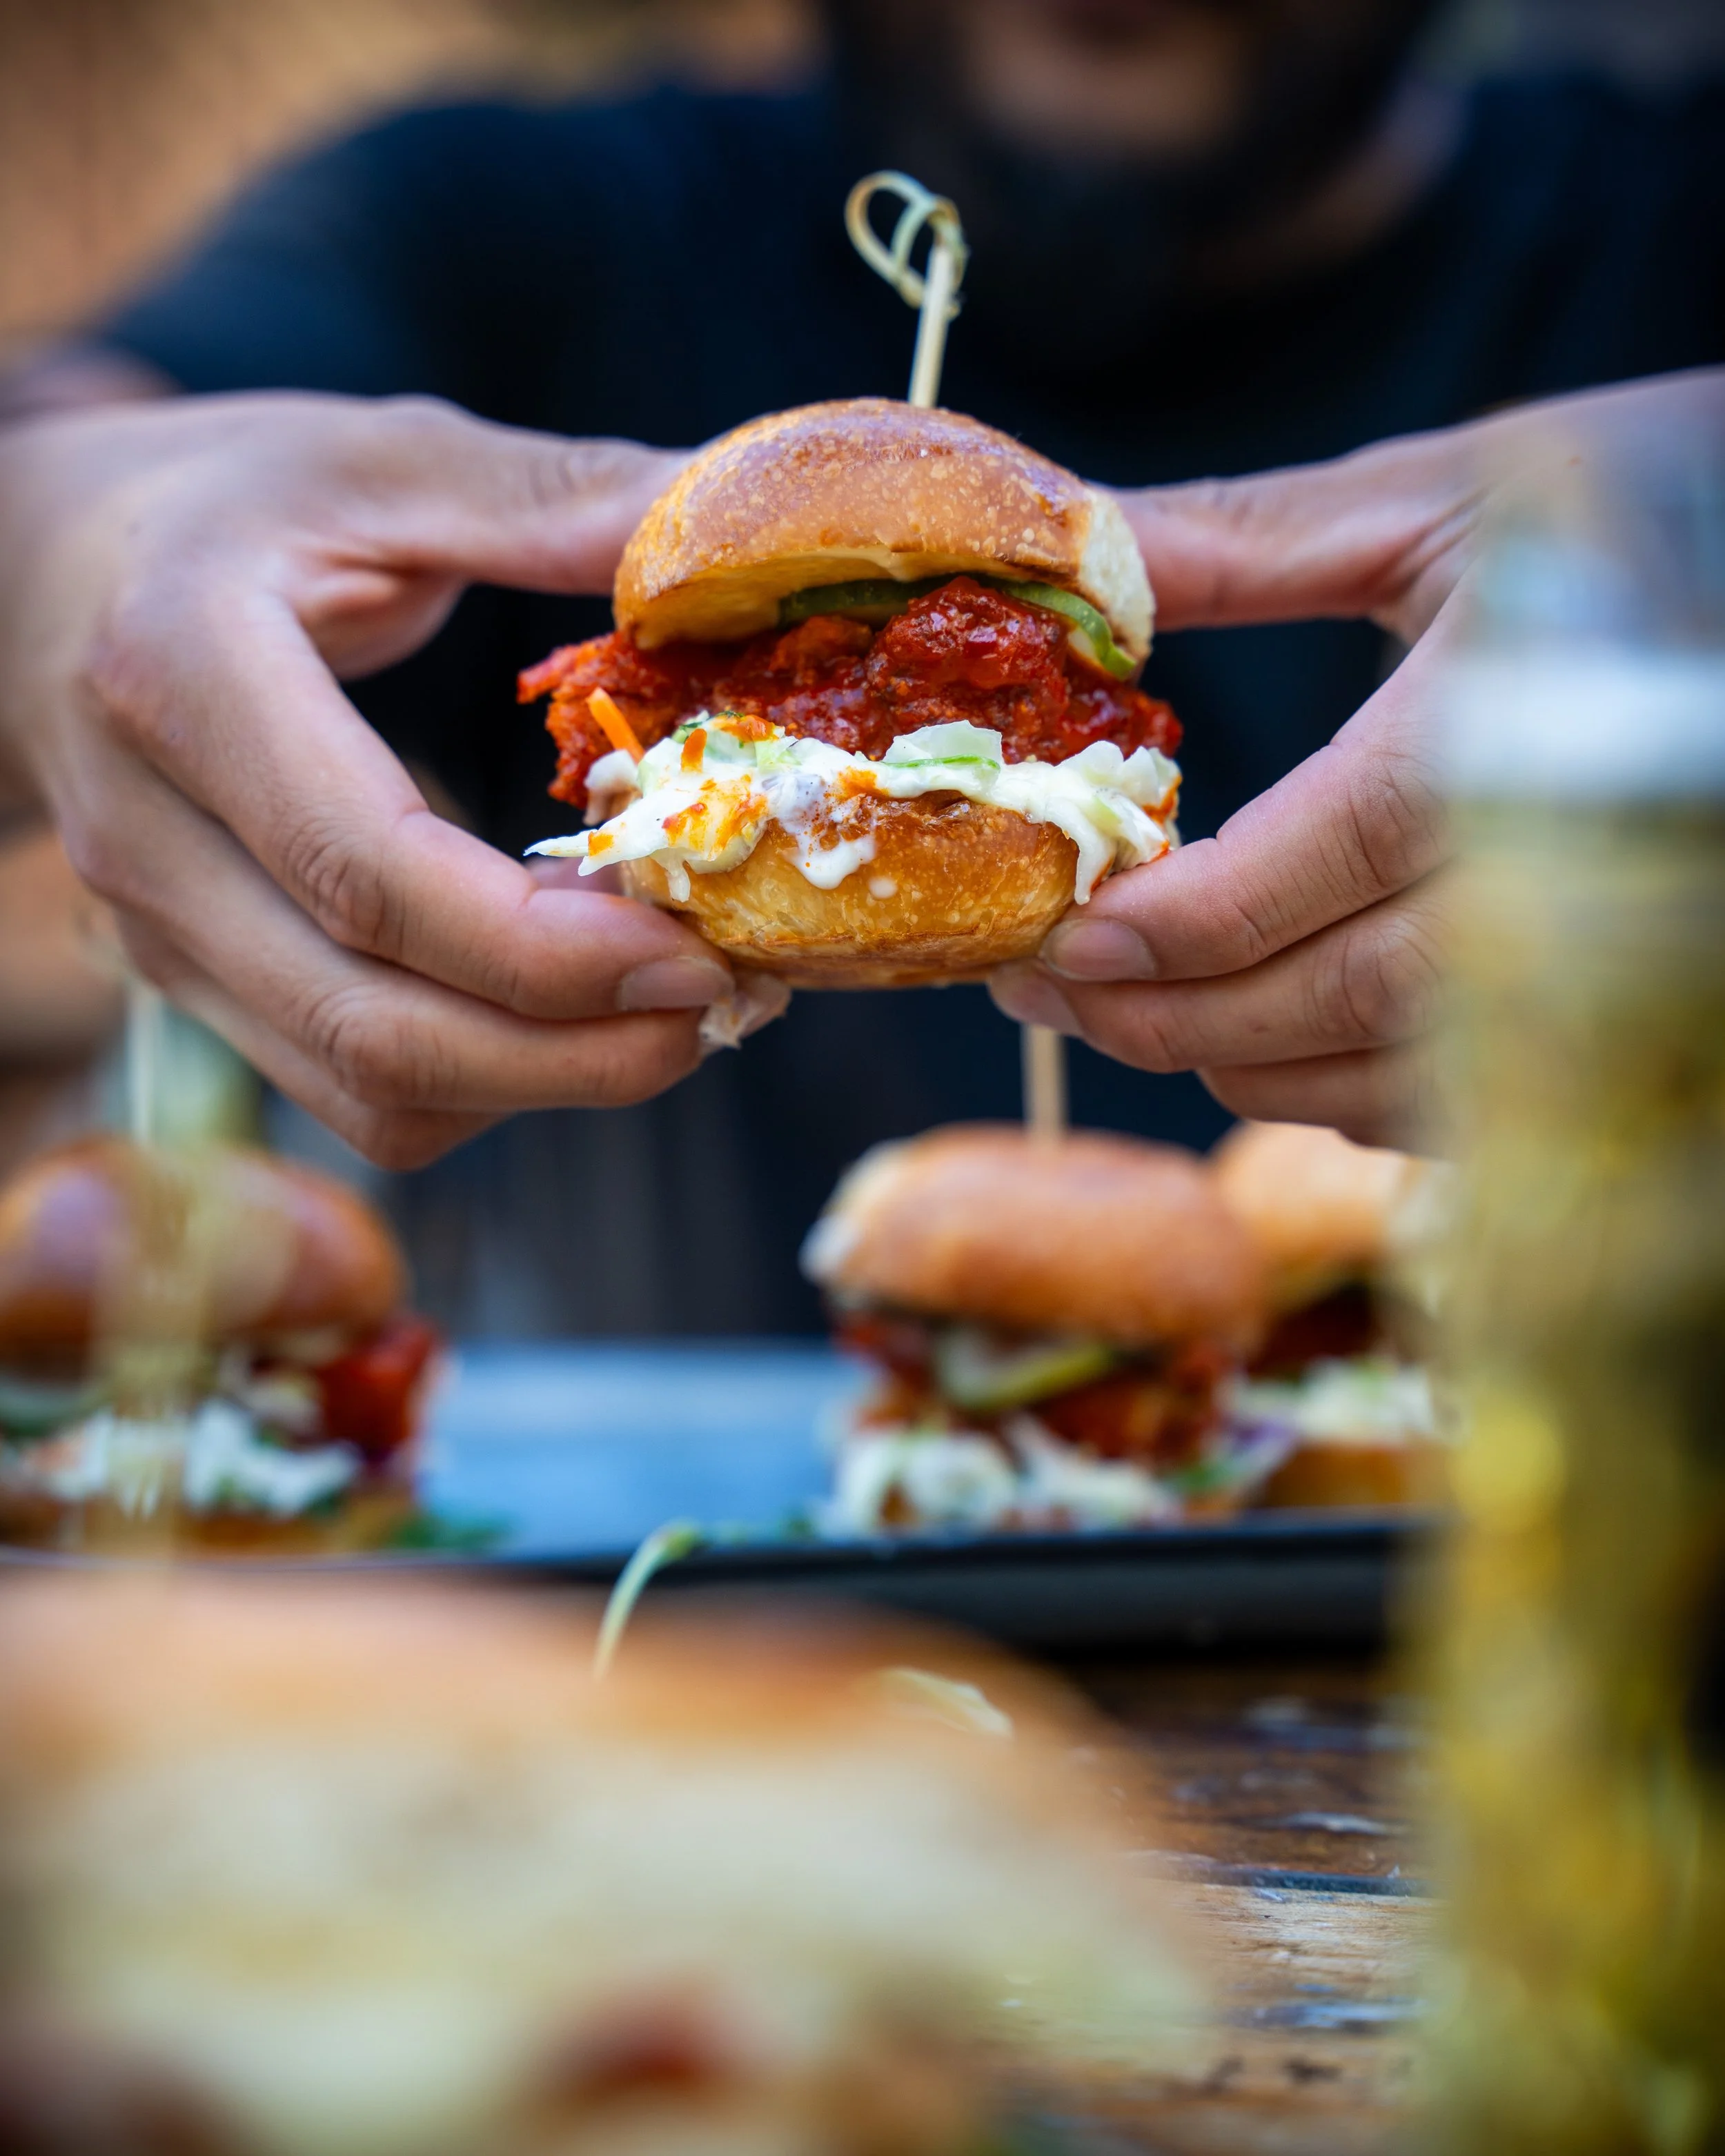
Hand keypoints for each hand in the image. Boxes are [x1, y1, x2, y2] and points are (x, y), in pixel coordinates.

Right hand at [0, 393, 784, 1166]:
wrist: (38, 570)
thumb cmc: (228, 500)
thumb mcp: (384, 457)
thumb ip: (556, 499)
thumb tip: (734, 529)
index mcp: (183, 674)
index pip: (365, 873)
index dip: (543, 950)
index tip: (694, 953)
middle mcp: (150, 835)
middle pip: (372, 1029)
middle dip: (571, 1057)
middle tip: (718, 1007)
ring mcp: (159, 930)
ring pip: (365, 1092)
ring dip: (540, 1083)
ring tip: (668, 1006)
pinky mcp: (193, 981)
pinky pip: (353, 1092)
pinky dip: (486, 1080)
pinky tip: (569, 1004)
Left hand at [992, 369, 1723, 1145]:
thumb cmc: (1628, 501)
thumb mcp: (1435, 493)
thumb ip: (1243, 543)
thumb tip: (1072, 559)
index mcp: (1520, 713)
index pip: (1335, 855)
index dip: (1185, 923)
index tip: (1062, 942)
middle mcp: (1581, 853)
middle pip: (1348, 993)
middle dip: (1174, 1015)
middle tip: (1044, 994)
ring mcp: (1615, 945)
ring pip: (1401, 1070)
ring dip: (1244, 1065)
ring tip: (1126, 1016)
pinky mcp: (1622, 999)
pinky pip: (1468, 1098)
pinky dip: (1343, 1090)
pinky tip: (1257, 1042)